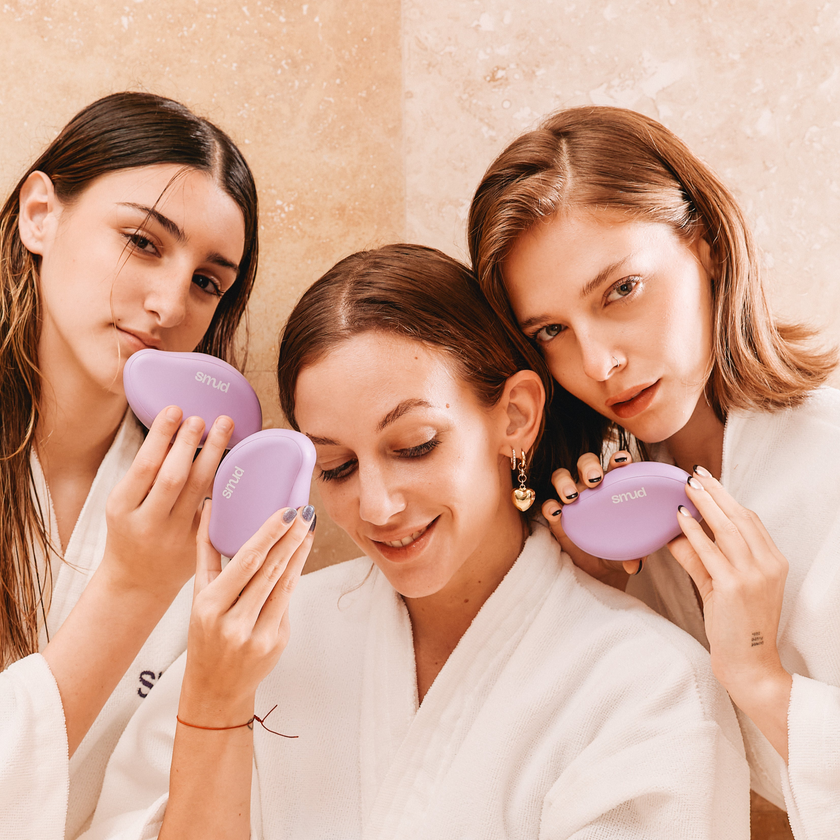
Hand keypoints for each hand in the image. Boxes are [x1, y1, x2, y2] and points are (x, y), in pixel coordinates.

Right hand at [102, 406, 232, 600]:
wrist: (136, 583)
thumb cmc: (130, 532)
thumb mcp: (123, 504)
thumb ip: (145, 475)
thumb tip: (174, 427)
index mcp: (122, 508)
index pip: (144, 466)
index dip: (161, 437)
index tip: (175, 410)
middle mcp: (148, 522)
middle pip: (173, 477)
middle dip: (189, 443)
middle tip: (202, 417)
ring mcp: (175, 536)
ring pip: (199, 490)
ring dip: (214, 454)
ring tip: (224, 426)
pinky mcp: (198, 544)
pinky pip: (215, 508)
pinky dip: (226, 483)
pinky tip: (239, 460)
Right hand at [178, 501, 314, 722]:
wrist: (215, 688)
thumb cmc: (204, 634)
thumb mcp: (198, 596)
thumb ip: (206, 552)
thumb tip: (210, 507)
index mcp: (209, 607)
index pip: (245, 562)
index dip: (269, 535)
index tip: (285, 512)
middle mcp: (234, 623)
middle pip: (270, 571)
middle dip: (291, 539)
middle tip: (304, 512)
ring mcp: (258, 635)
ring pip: (284, 585)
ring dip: (299, 554)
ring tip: (307, 529)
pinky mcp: (277, 643)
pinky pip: (287, 602)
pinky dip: (293, 577)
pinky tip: (298, 557)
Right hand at [541, 451, 643, 587]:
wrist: (599, 567)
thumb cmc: (618, 547)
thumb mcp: (630, 550)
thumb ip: (636, 553)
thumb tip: (634, 565)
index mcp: (613, 487)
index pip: (616, 465)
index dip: (618, 458)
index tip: (623, 461)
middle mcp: (590, 487)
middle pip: (586, 463)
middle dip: (588, 465)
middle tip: (594, 479)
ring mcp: (571, 499)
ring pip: (561, 476)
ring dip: (564, 481)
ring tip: (571, 496)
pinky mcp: (555, 515)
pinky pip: (547, 504)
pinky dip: (549, 505)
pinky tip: (555, 511)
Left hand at [668, 467, 790, 707]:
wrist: (750, 664)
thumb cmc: (737, 625)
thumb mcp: (720, 584)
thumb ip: (699, 558)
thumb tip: (674, 534)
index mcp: (774, 562)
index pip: (751, 520)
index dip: (728, 497)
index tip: (708, 480)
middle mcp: (768, 565)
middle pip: (740, 517)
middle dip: (716, 492)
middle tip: (693, 475)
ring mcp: (753, 575)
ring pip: (727, 529)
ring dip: (705, 504)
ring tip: (686, 488)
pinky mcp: (734, 587)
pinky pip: (711, 552)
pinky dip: (695, 532)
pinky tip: (680, 519)